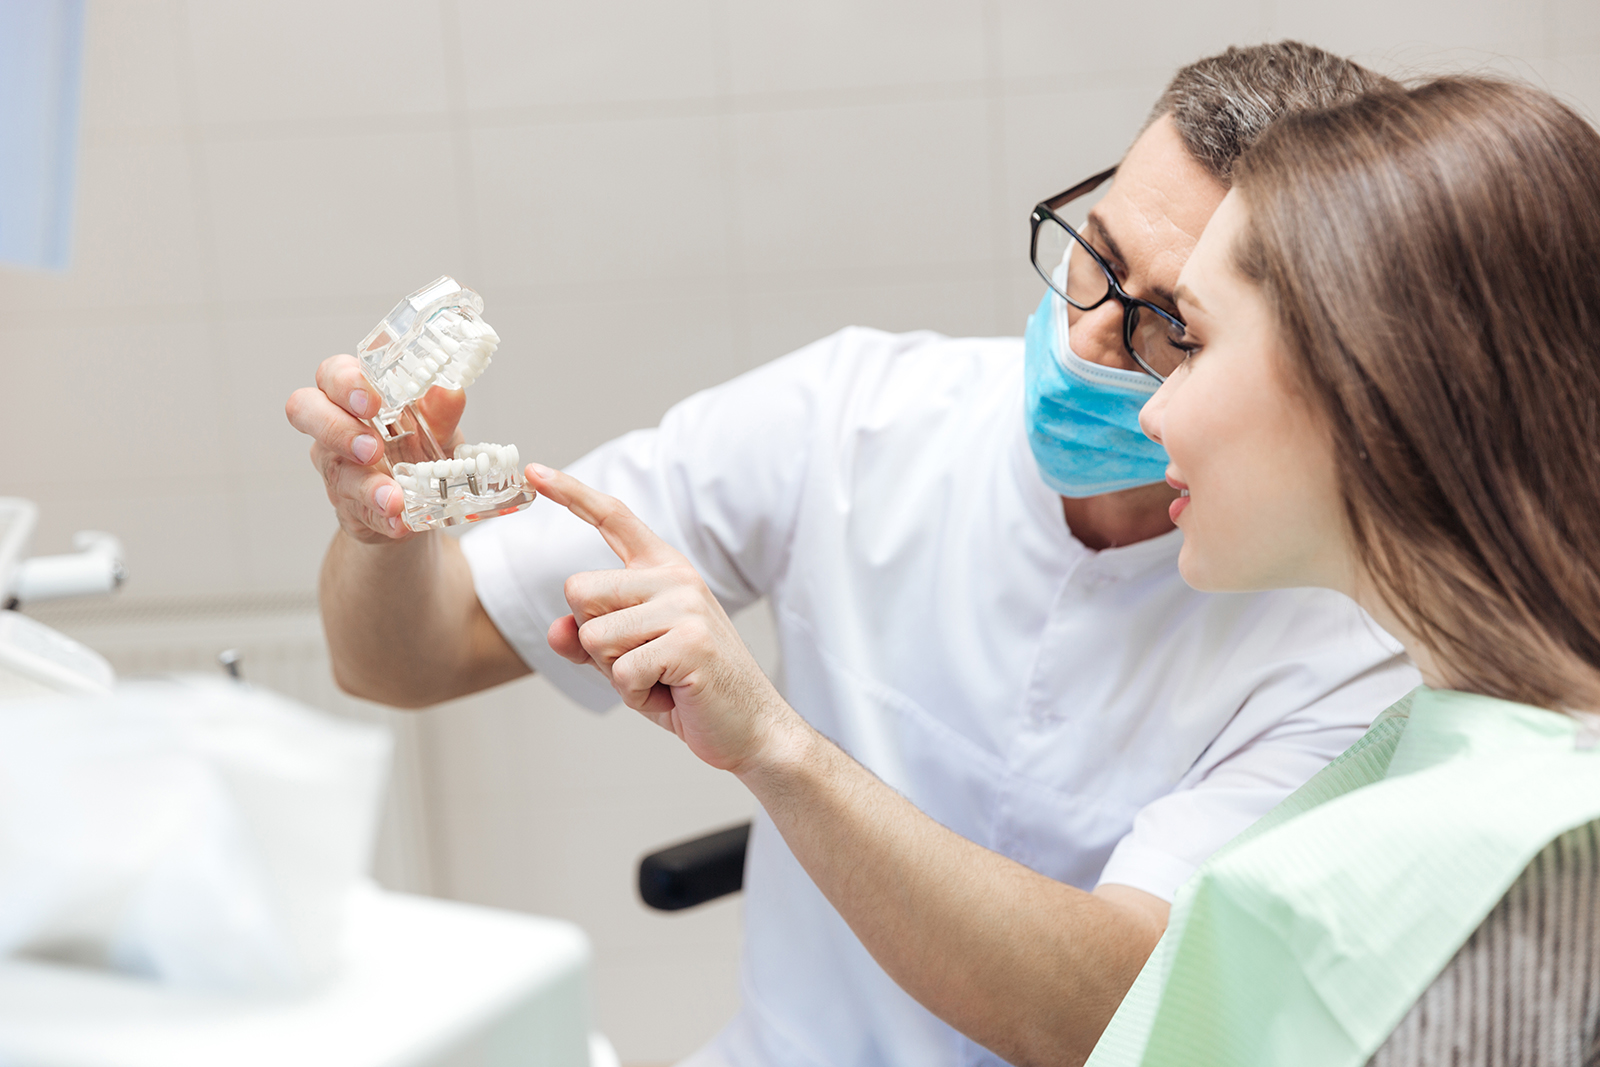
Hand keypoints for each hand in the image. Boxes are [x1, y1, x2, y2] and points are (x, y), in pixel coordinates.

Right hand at [285, 354, 465, 542]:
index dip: (344, 384)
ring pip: (334, 471)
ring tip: (394, 498)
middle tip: (371, 448)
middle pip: (305, 412)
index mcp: (353, 394)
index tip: (372, 402)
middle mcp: (333, 426)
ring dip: (365, 486)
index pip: (331, 374)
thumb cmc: (419, 445)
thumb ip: (441, 410)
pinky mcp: (348, 506)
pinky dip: (381, 518)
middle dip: (336, 428)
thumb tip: (451, 391)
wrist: (423, 499)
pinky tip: (399, 522)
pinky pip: (357, 512)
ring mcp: (336, 467)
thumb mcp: (437, 426)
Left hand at [527, 464, 798, 774]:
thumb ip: (589, 640)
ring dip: (615, 673)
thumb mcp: (629, 660)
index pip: (613, 518)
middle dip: (593, 639)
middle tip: (641, 662)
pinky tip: (671, 694)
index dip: (571, 493)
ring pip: (593, 636)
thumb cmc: (689, 690)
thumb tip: (556, 630)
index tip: (534, 472)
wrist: (751, 728)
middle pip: (578, 591)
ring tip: (660, 680)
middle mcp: (675, 578)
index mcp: (663, 571)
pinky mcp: (690, 642)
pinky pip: (621, 672)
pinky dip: (636, 696)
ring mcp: (686, 606)